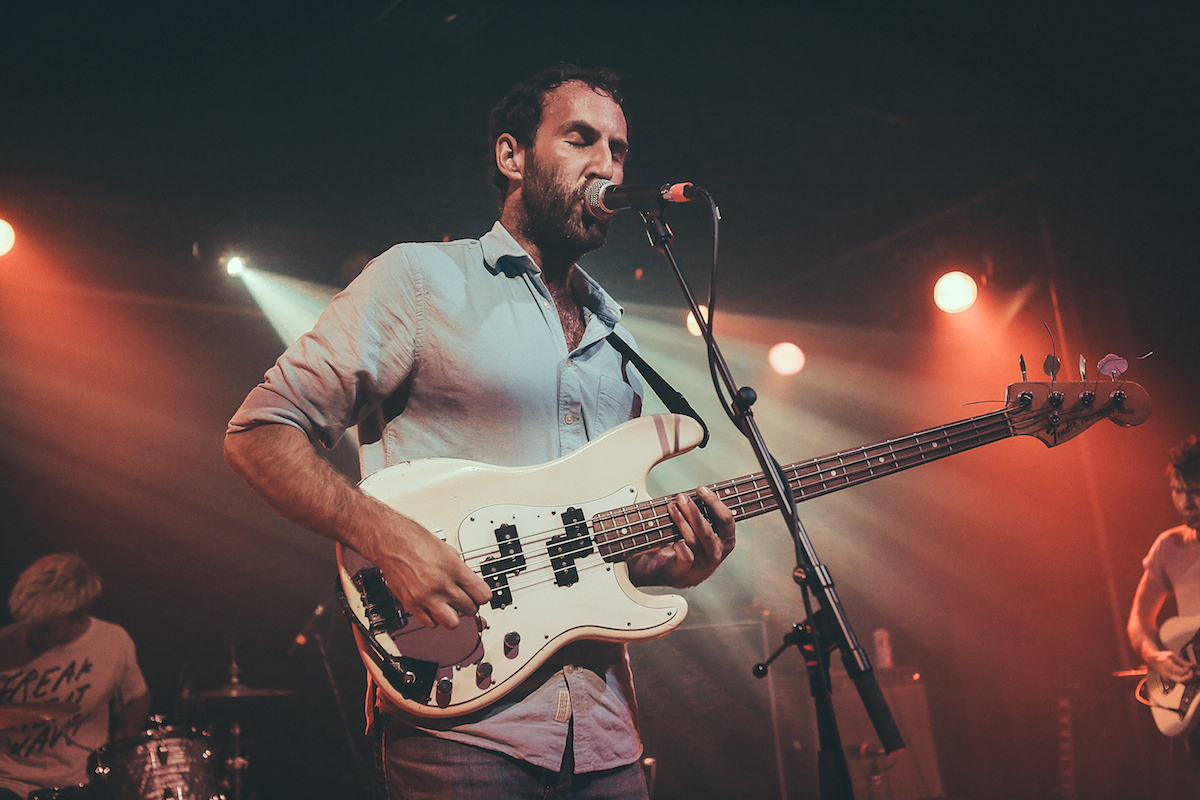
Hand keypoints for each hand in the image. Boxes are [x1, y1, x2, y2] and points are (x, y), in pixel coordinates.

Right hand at [370, 513, 493, 630]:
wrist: (391, 542)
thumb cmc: (416, 541)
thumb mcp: (448, 551)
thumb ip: (461, 570)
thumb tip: (470, 584)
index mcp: (455, 569)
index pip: (483, 595)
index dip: (482, 596)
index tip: (479, 595)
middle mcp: (442, 585)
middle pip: (470, 610)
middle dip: (469, 605)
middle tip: (463, 599)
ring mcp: (427, 597)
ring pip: (452, 623)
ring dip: (453, 616)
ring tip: (449, 607)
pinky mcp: (412, 604)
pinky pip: (430, 624)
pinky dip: (433, 619)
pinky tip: (432, 608)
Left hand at [628, 485, 735, 588]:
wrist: (679, 572)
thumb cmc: (693, 543)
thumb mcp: (704, 528)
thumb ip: (704, 512)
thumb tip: (695, 490)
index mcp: (727, 539)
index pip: (726, 518)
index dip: (714, 502)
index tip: (700, 489)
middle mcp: (718, 551)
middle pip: (707, 529)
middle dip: (693, 511)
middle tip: (681, 497)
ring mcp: (703, 562)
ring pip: (693, 539)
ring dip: (681, 521)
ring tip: (671, 507)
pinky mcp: (688, 570)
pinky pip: (685, 555)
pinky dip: (678, 544)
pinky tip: (672, 536)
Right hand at [1145, 647, 1196, 682]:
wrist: (1151, 659)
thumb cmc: (1161, 656)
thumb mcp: (1172, 655)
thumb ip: (1182, 661)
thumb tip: (1191, 665)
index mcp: (1167, 665)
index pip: (1181, 671)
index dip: (1188, 670)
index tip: (1190, 667)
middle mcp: (1166, 673)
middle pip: (1180, 680)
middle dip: (1188, 677)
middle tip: (1191, 672)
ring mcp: (1165, 677)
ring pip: (1178, 682)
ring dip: (1184, 678)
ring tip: (1186, 673)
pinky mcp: (1166, 680)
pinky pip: (1175, 682)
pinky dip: (1180, 679)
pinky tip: (1181, 676)